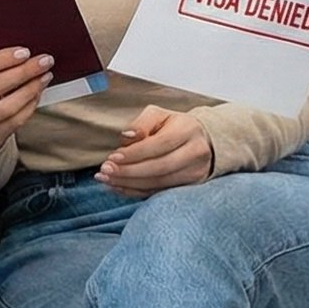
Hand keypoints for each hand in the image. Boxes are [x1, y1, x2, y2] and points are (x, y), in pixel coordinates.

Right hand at [0, 46, 53, 151]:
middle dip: (23, 71)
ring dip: (30, 89)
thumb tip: (23, 53)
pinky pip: (14, 122)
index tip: (24, 52)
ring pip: (7, 106)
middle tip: (44, 61)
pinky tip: (36, 94)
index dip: (2, 58)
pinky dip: (29, 106)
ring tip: (44, 77)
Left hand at [97, 106, 213, 196]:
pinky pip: (159, 192)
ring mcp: (195, 172)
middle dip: (129, 171)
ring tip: (107, 180)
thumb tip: (127, 136)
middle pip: (160, 167)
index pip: (160, 144)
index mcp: (188, 130)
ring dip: (129, 184)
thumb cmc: (174, 126)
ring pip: (159, 183)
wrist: (203, 141)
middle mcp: (195, 152)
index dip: (135, 153)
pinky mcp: (190, 187)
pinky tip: (118, 187)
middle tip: (105, 171)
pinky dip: (136, 192)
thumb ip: (142, 123)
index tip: (112, 157)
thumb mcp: (159, 115)